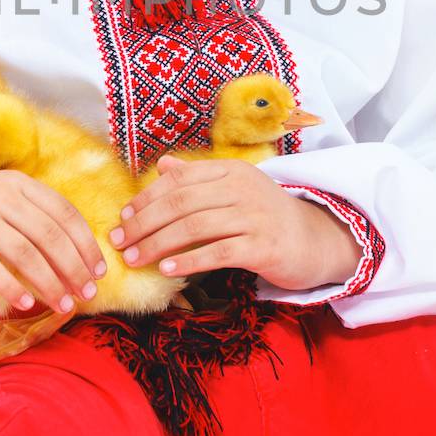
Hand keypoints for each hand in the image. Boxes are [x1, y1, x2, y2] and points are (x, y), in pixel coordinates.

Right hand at [0, 169, 108, 314]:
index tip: (99, 271)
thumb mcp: (0, 202)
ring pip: (25, 253)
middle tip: (86, 294)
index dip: (86, 244)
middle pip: (50, 235)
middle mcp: (0, 196)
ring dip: (50, 283)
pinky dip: (12, 287)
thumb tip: (76, 255)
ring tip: (63, 304)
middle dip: (74, 268)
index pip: (64, 213)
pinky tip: (25, 304)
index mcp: (18, 184)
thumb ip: (32, 218)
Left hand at [109, 155, 356, 291]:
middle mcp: (242, 188)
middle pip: (181, 203)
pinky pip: (218, 252)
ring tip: (134, 258)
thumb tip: (163, 166)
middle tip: (119, 242)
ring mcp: (255, 216)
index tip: (124, 216)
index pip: (179, 179)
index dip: (147, 197)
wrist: (316, 240)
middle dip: (144, 223)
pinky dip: (188, 260)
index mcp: (231, 170)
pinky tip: (167, 270)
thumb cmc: (266, 216)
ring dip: (157, 244)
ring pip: (194, 227)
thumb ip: (199, 178)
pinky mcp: (264, 246)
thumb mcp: (234, 190)